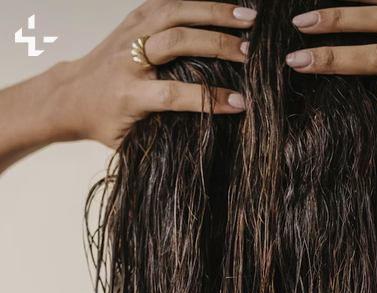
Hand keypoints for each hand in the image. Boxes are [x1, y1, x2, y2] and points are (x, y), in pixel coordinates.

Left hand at [59, 0, 255, 148]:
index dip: (208, 98)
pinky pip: (169, 1)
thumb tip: (208, 133)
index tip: (241, 102)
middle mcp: (129, 59)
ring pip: (174, 12)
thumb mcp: (129, 139)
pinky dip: (198, 1)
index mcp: (129, 94)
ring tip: (248, 17)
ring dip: (213, 12)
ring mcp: (130, 33)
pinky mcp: (134, 18)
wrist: (70, 94)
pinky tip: (225, 3)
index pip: (174, 94)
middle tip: (250, 51)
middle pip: (176, 42)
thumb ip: (162, 134)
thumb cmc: (104, 122)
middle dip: (217, 44)